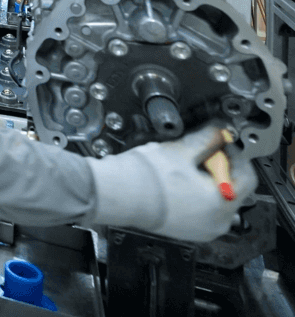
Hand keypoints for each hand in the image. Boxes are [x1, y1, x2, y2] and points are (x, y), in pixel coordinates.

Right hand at [88, 125, 255, 241]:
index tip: (221, 141)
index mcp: (222, 204)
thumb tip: (219, 130)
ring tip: (187, 162)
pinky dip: (196, 192)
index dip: (234, 152)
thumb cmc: (144, 178)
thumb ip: (207, 138)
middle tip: (202, 149)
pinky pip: (201, 208)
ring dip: (207, 178)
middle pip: (232, 187)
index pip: (246, 175)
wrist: (114, 194)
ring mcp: (201, 229)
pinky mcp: (185, 230)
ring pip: (216, 198)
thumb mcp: (181, 149)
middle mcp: (216, 223)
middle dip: (219, 165)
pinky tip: (178, 178)